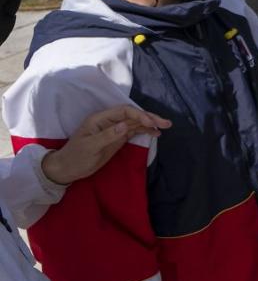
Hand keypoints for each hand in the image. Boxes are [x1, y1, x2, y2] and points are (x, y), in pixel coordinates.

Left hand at [42, 106, 170, 185]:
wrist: (67, 169)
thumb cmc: (76, 157)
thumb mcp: (90, 147)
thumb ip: (108, 135)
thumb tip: (126, 125)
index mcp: (100, 119)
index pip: (124, 111)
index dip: (139, 115)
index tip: (151, 124)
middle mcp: (109, 121)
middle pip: (132, 115)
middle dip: (149, 117)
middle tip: (166, 123)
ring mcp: (114, 129)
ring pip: (135, 122)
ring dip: (150, 123)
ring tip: (166, 127)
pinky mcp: (117, 138)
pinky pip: (134, 131)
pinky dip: (145, 131)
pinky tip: (155, 133)